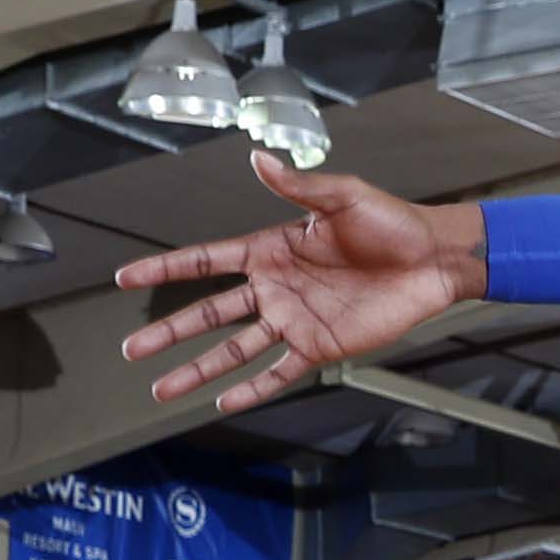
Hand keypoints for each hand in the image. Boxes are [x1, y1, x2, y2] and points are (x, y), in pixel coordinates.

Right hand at [115, 159, 475, 411]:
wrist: (432, 260)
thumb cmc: (391, 222)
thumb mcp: (342, 195)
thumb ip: (297, 185)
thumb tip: (257, 158)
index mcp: (270, 248)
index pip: (205, 261)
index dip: (165, 269)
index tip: (126, 279)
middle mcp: (274, 288)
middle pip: (208, 313)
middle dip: (168, 332)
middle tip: (130, 350)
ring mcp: (294, 320)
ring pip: (233, 350)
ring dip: (197, 369)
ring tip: (160, 389)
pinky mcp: (320, 346)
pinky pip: (278, 372)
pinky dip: (251, 389)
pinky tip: (222, 402)